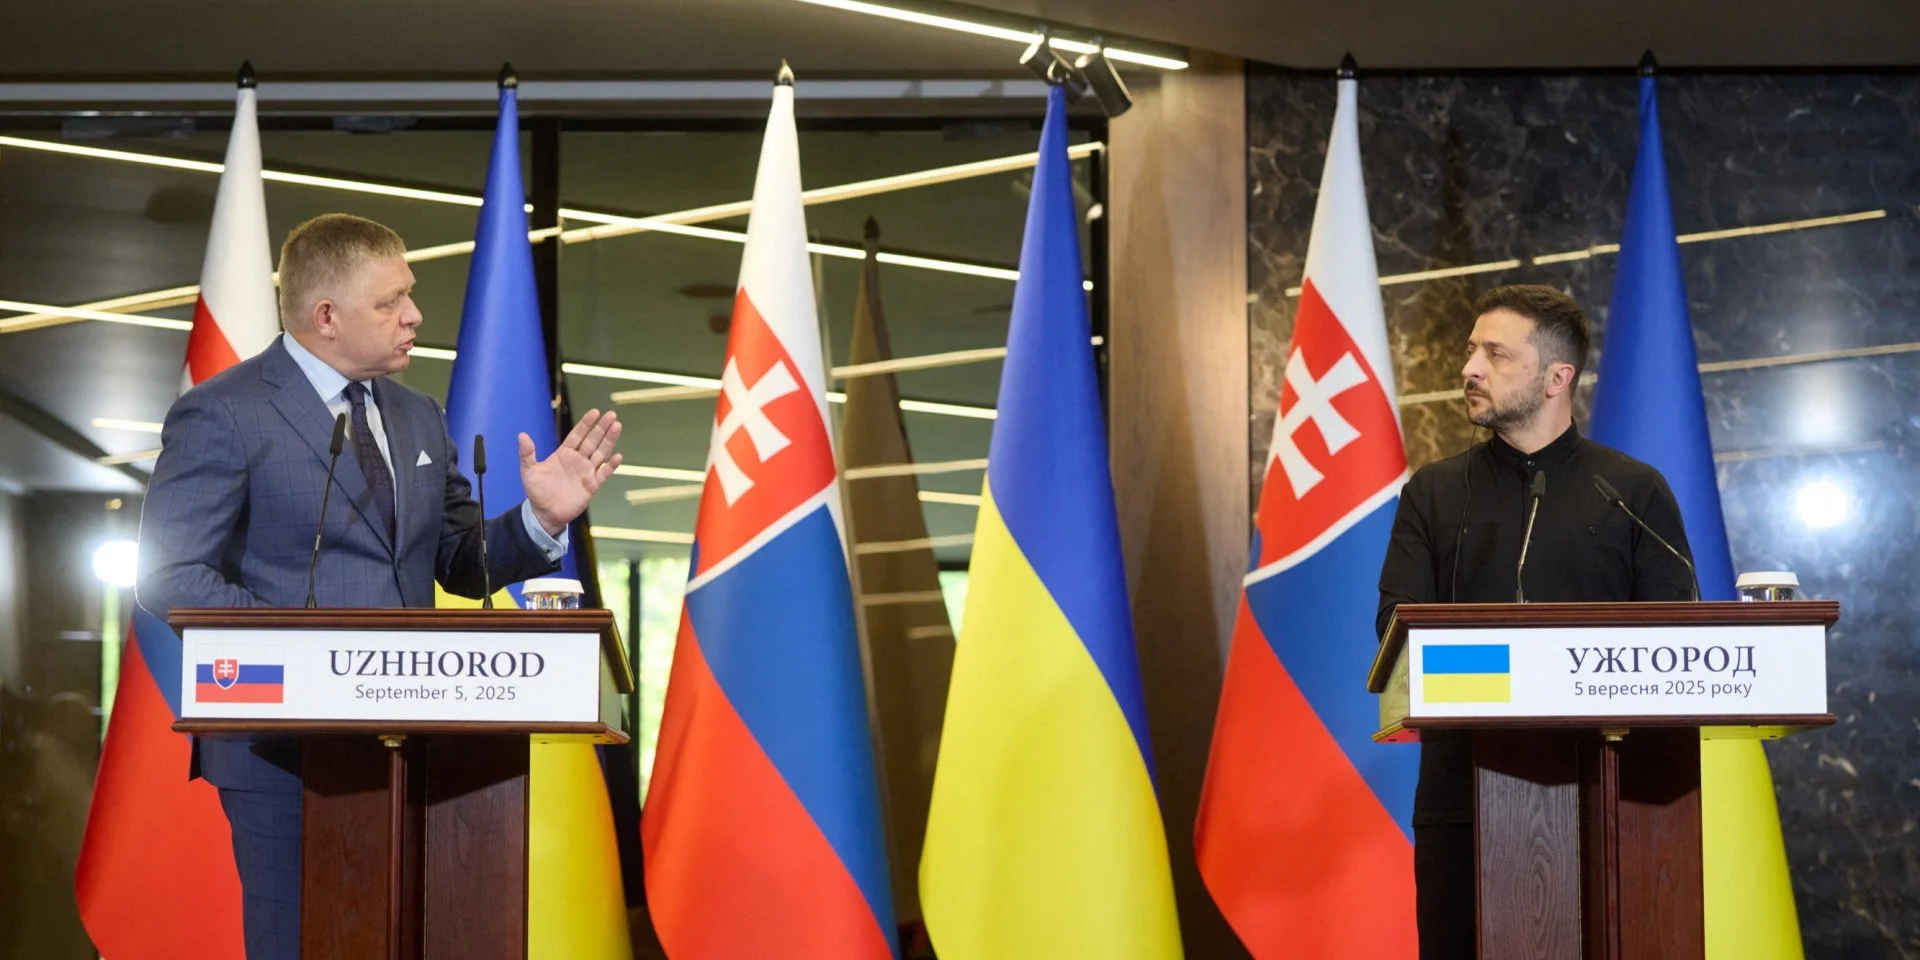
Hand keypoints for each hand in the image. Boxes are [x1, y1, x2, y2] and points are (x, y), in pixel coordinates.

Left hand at [522, 409, 622, 536]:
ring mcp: (586, 472)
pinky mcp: (592, 486)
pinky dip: (611, 466)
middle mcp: (578, 460)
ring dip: (609, 440)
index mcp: (564, 454)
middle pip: (592, 440)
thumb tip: (522, 435)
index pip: (577, 435)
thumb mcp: (528, 471)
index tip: (595, 412)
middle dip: (602, 428)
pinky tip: (617, 456)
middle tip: (611, 414)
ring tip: (617, 427)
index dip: (586, 424)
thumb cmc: (536, 491)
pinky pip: (604, 474)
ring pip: (601, 453)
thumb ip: (527, 453)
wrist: (544, 513)